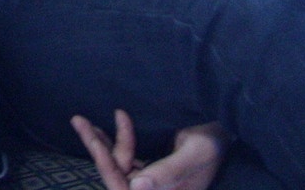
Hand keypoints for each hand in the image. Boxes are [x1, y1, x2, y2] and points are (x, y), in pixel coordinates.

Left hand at [71, 110, 226, 189]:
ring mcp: (152, 183)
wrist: (225, 131)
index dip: (109, 169)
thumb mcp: (194, 154)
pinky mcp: (151, 171)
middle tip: (80, 121)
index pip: (127, 189)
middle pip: (117, 178)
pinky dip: (115, 142)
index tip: (97, 144)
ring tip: (81, 121)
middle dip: (98, 150)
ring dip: (100, 144)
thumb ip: (167, 171)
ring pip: (118, 166)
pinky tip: (101, 126)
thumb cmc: (214, 143)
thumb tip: (136, 186)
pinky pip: (126, 159)